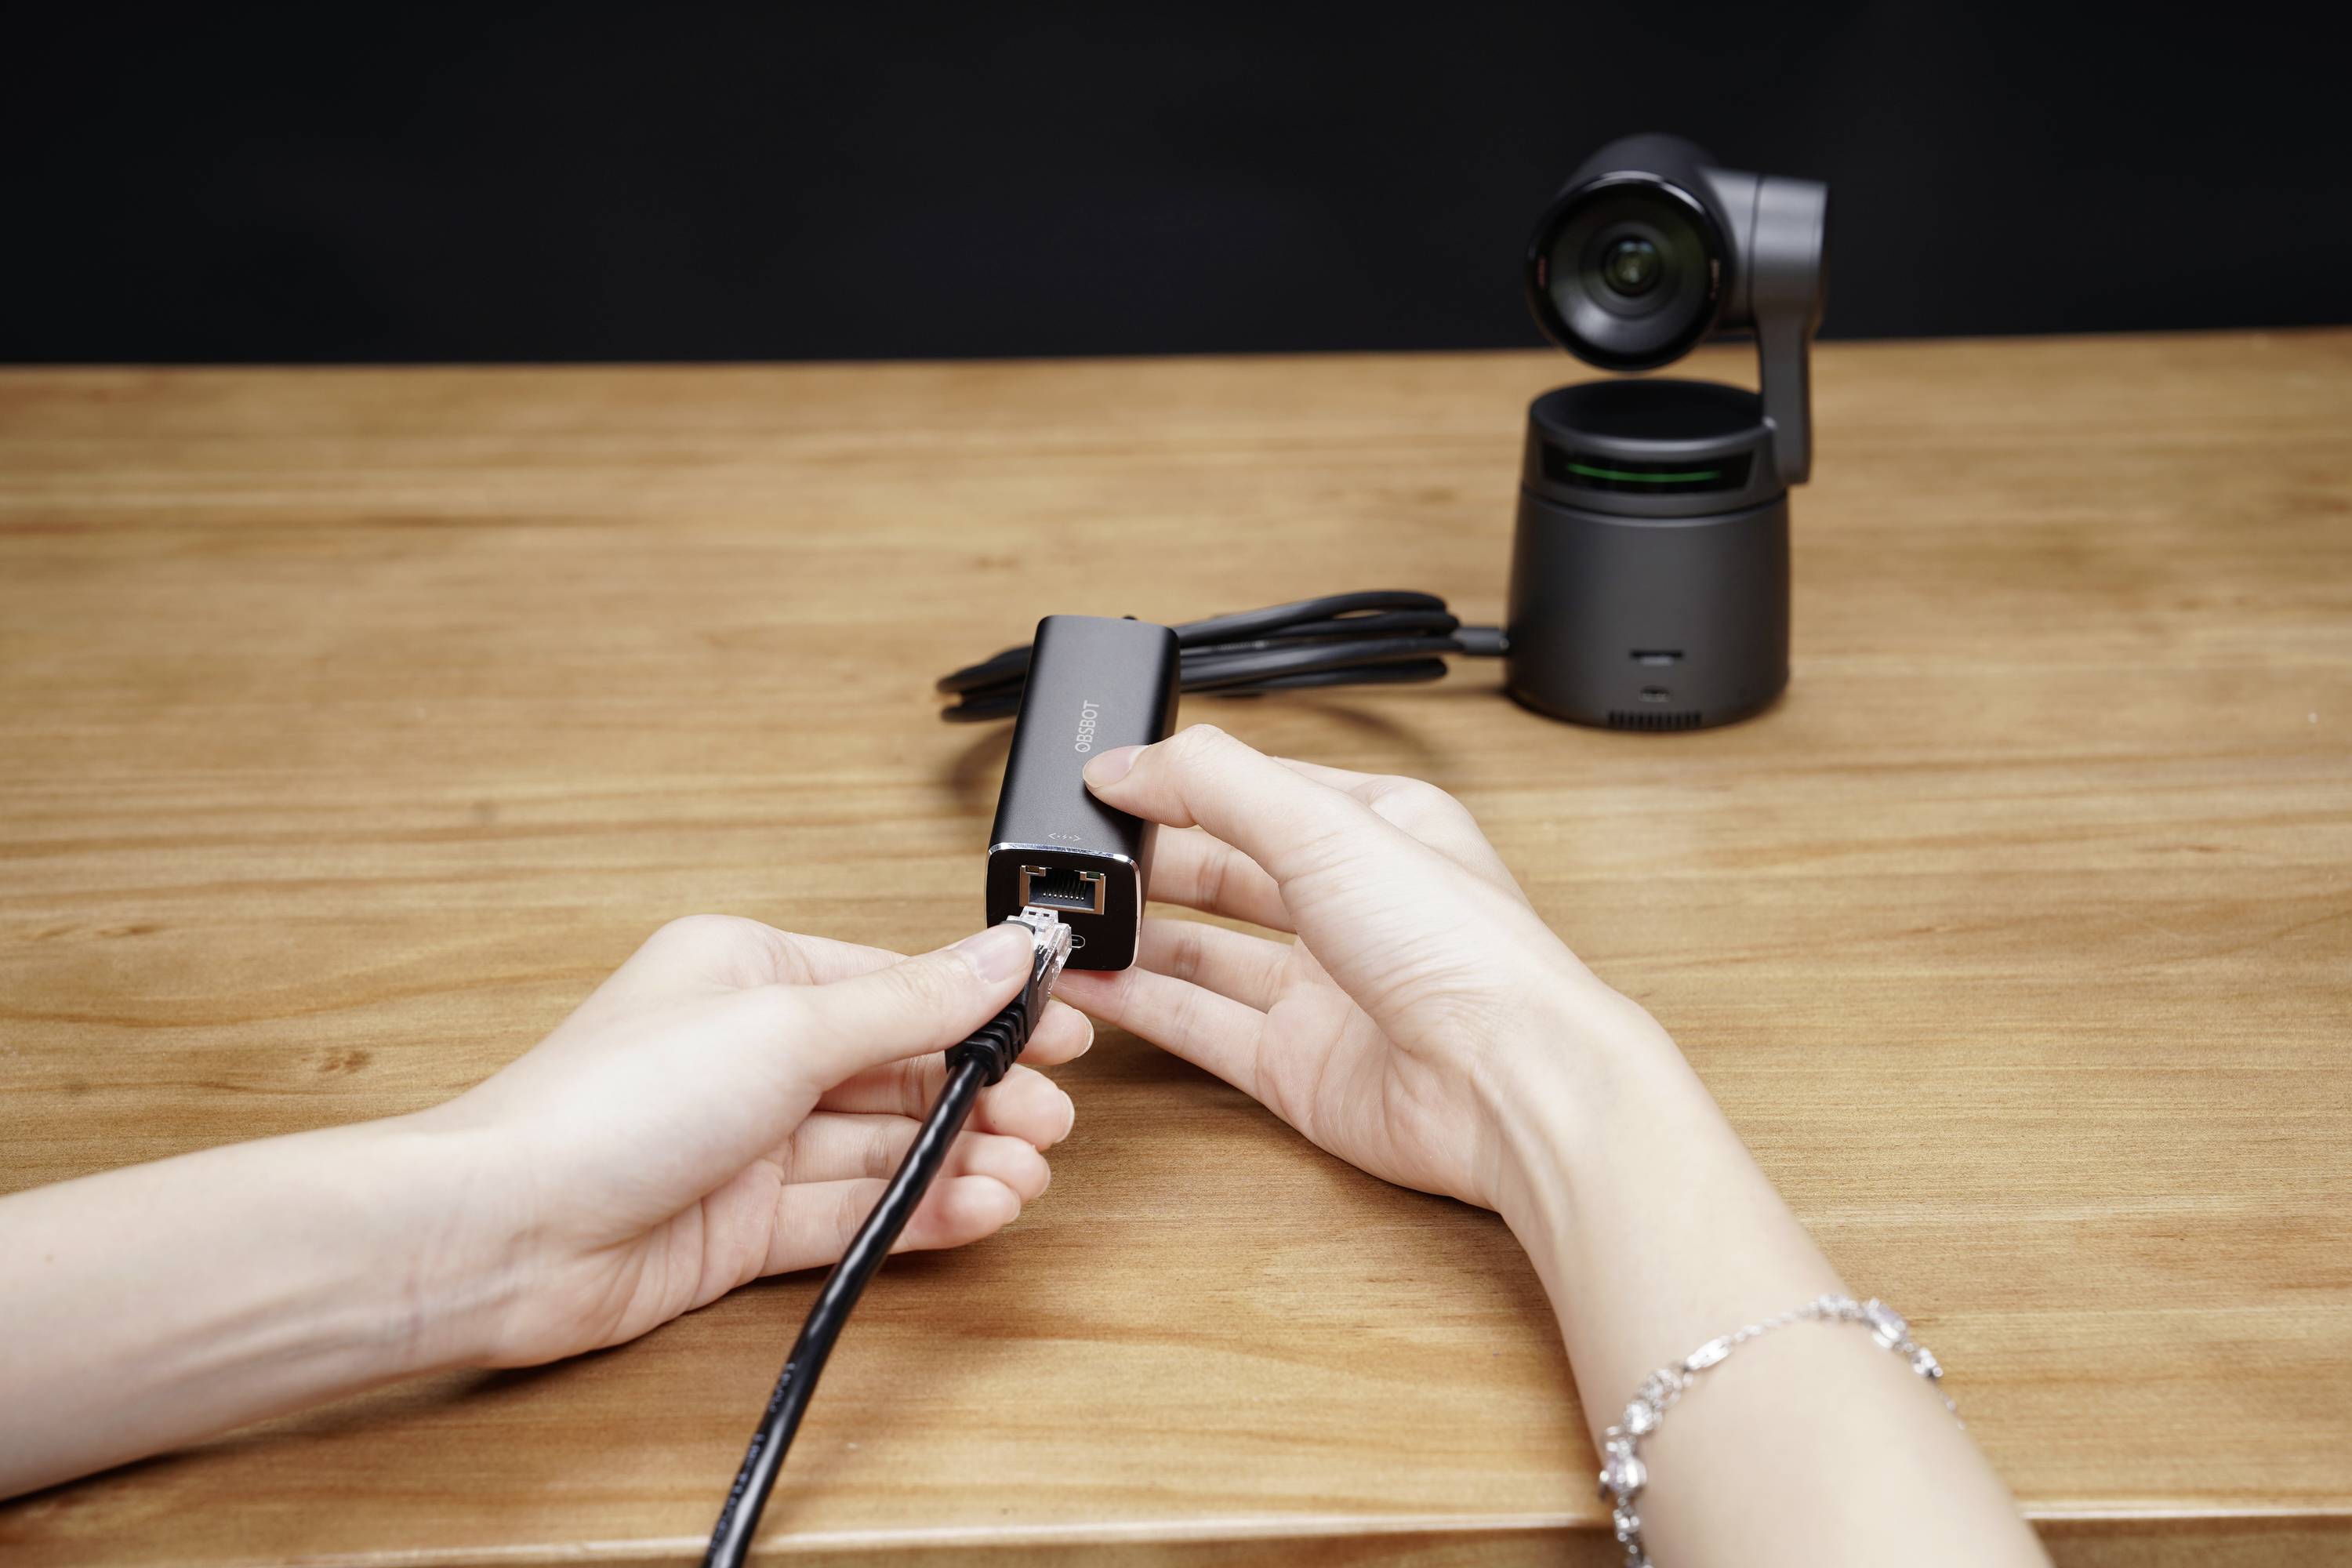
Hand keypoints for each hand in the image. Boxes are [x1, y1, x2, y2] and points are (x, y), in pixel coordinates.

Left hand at [412, 915, 1090, 1367]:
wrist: (506, 1232)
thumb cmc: (612, 1105)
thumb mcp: (789, 1028)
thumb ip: (914, 1002)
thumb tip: (1007, 952)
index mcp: (752, 971)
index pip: (897, 985)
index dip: (984, 1010)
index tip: (1062, 1030)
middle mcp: (752, 1052)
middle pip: (900, 1070)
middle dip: (983, 1095)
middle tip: (1051, 1121)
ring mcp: (749, 1143)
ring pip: (885, 1147)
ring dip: (962, 1160)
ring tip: (1026, 1176)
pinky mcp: (744, 1227)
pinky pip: (855, 1211)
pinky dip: (920, 1211)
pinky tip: (978, 1209)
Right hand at [1054, 725, 1665, 1211]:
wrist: (1507, 1087)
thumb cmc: (1462, 952)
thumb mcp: (1327, 826)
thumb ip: (1216, 784)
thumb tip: (1127, 762)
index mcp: (1378, 829)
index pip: (1257, 791)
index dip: (1179, 784)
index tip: (1102, 781)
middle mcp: (1352, 908)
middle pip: (1225, 871)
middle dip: (1149, 861)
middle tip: (1074, 856)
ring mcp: (1324, 992)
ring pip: (1205, 951)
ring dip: (1135, 935)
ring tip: (1066, 918)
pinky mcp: (1297, 1067)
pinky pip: (1200, 1025)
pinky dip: (1142, 1004)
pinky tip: (1089, 983)